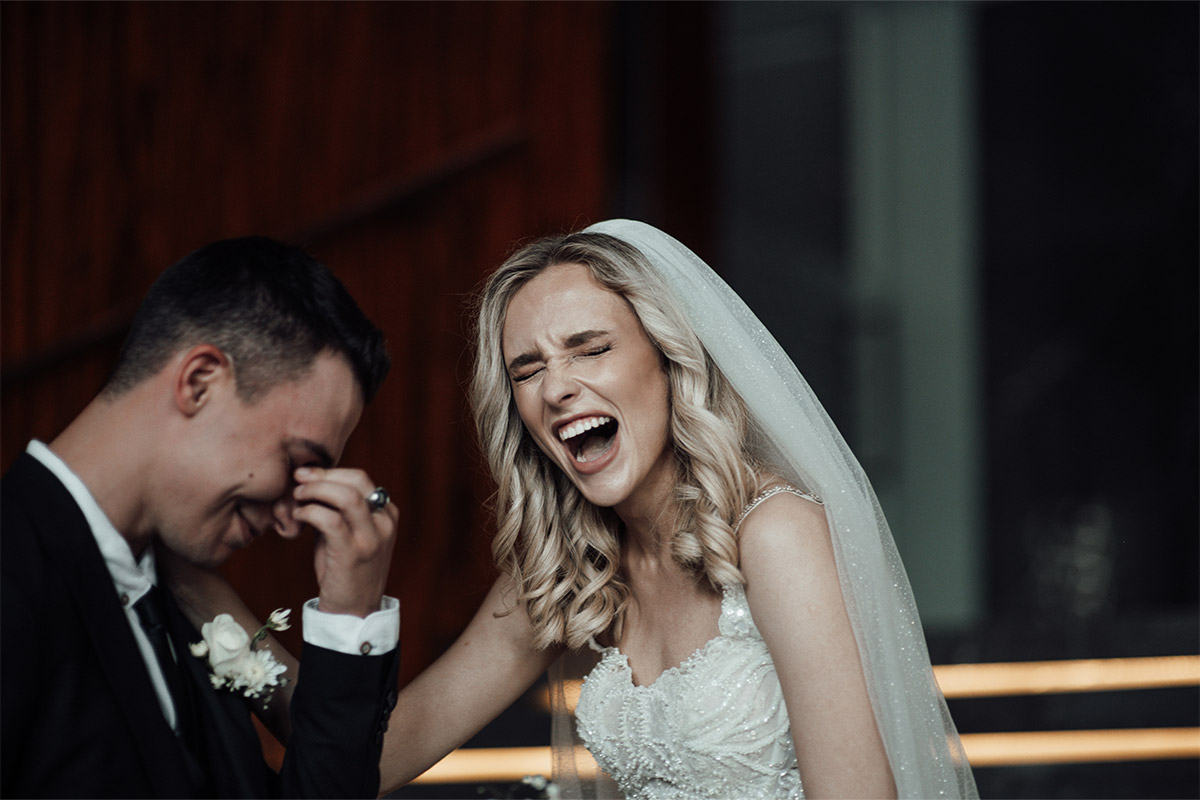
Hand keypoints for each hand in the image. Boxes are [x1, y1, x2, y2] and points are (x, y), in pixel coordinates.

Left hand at [283, 467, 396, 617]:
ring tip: (297, 497)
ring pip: (346, 497)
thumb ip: (336, 509)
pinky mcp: (353, 553)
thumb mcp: (348, 533)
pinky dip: (310, 512)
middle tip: (298, 479)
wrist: (353, 612)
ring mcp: (372, 538)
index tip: (306, 474)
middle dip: (322, 476)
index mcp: (386, 514)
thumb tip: (307, 482)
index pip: (360, 478)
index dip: (330, 471)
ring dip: (316, 491)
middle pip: (356, 481)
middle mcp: (384, 523)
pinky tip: (299, 516)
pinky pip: (330, 520)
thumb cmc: (346, 569)